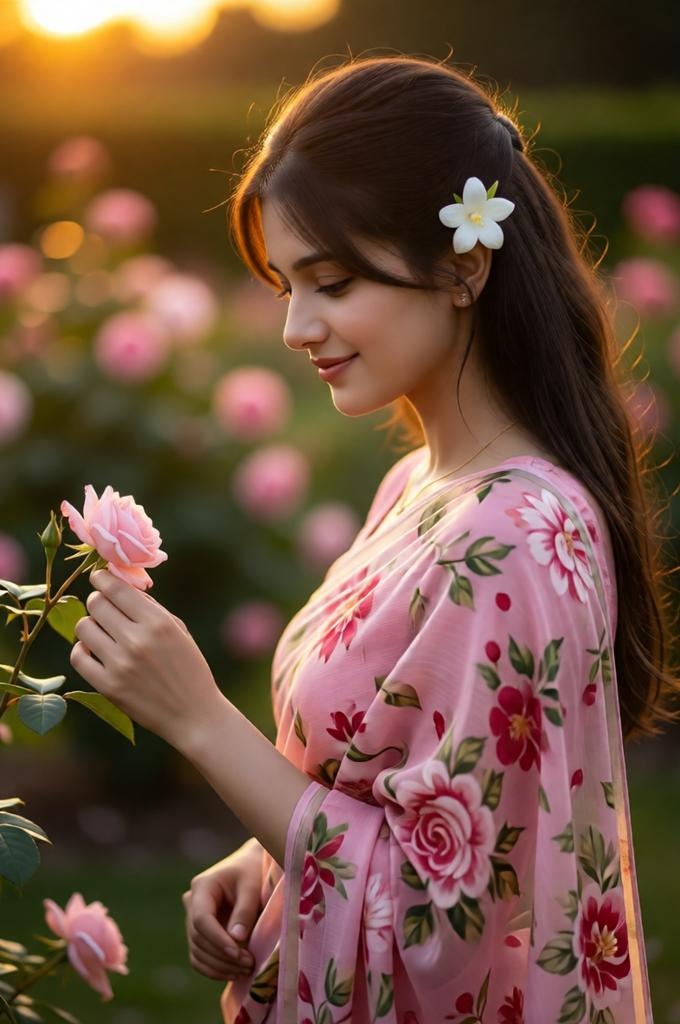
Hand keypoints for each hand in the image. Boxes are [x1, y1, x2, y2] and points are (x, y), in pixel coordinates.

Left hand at [70, 568, 224, 750]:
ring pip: (84, 627)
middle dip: (98, 600)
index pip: (116, 589)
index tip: (99, 576)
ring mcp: (120, 665)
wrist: (194, 714)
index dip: (103, 578)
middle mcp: (137, 641)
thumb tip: (120, 585)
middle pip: (96, 604)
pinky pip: (78, 656)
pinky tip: (94, 650)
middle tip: (103, 605)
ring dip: (90, 624)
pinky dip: (83, 649)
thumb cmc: (189, 668)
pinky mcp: (108, 686)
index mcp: (158, 623)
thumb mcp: (179, 631)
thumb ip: (150, 608)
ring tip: (102, 631)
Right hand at [182, 840, 262, 980]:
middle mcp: (192, 903)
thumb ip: (244, 911)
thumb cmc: (253, 872)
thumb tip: (236, 940)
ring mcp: (193, 920)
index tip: (238, 954)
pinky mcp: (200, 934)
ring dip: (219, 966)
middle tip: (249, 964)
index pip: (201, 919)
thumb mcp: (253, 886)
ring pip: (197, 952)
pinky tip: (234, 973)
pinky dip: (214, 969)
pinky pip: (199, 957)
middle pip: (198, 938)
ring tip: (246, 970)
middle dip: (222, 956)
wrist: (251, 867)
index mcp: (202, 887)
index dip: (217, 940)